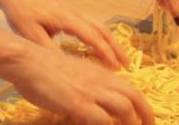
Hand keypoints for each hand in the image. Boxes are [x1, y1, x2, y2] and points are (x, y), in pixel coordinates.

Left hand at [0, 0, 129, 70]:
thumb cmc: (21, 13)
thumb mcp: (30, 35)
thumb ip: (49, 49)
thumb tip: (65, 65)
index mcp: (68, 19)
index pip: (92, 37)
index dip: (105, 52)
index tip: (115, 66)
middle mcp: (76, 13)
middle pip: (102, 29)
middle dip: (116, 46)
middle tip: (126, 63)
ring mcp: (75, 10)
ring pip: (99, 25)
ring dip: (111, 40)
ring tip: (118, 55)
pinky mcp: (71, 11)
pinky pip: (92, 23)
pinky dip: (102, 34)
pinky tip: (101, 43)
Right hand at [6, 41, 153, 124]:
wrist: (31, 60)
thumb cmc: (48, 70)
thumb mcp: (77, 76)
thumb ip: (91, 86)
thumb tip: (100, 105)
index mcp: (103, 75)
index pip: (132, 90)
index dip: (144, 107)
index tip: (148, 121)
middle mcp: (101, 81)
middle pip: (134, 98)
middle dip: (146, 116)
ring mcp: (90, 92)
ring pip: (124, 108)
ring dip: (130, 123)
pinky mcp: (76, 103)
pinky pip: (101, 119)